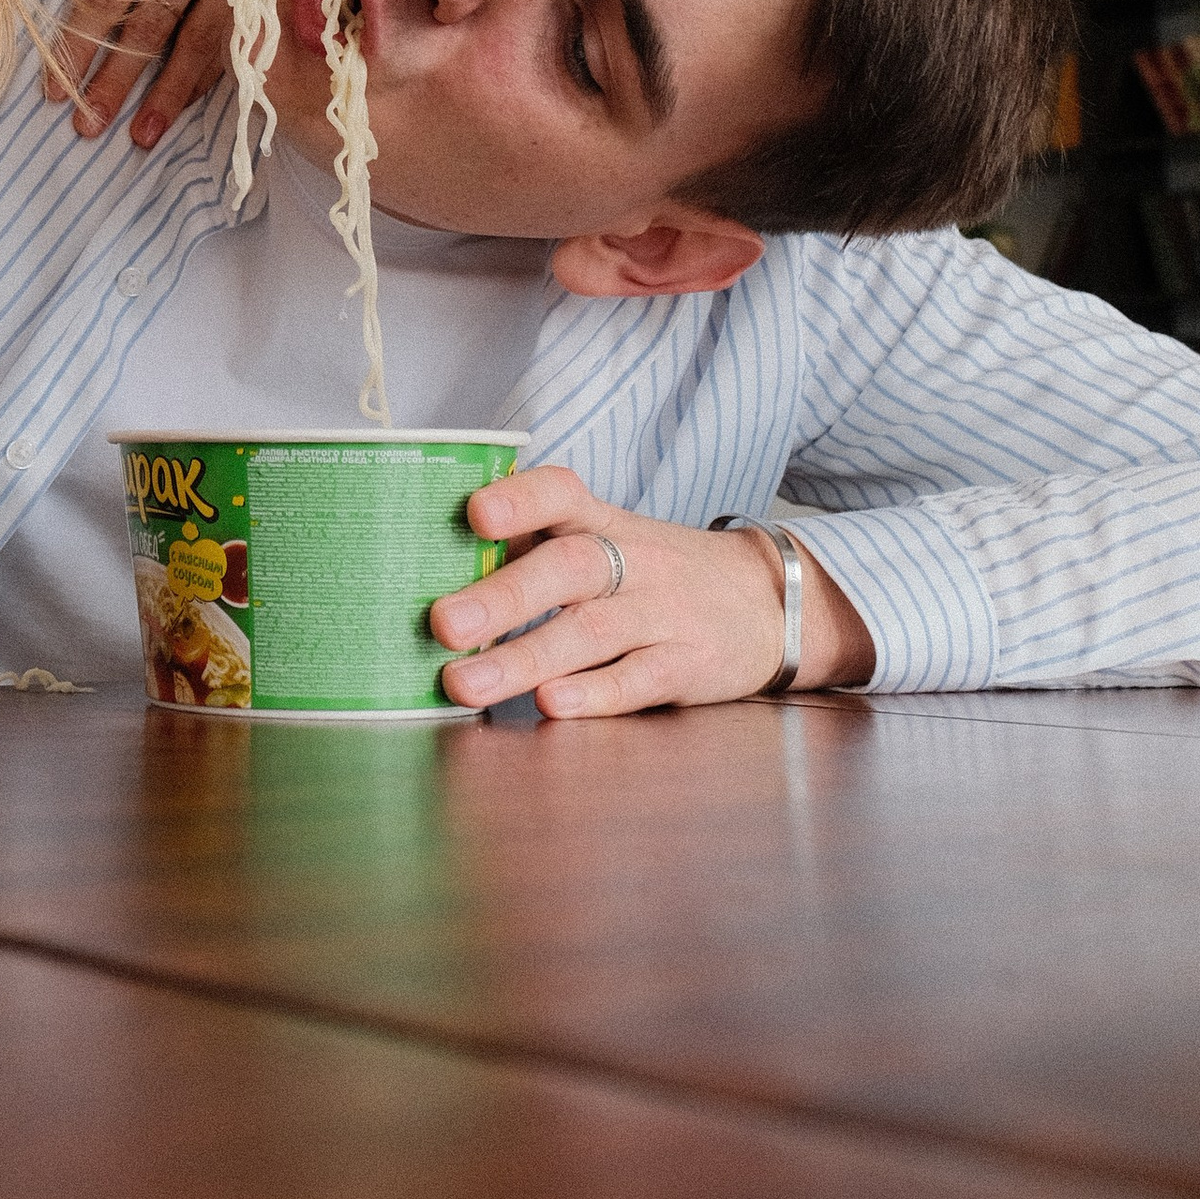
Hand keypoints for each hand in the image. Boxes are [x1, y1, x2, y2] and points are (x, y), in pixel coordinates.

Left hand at [34, 0, 230, 146]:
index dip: (80, 43)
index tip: (53, 86)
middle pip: (151, 29)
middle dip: (116, 82)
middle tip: (86, 126)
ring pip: (197, 45)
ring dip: (168, 96)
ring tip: (140, 135)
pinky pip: (234, 42)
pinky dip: (208, 78)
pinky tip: (185, 107)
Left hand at [428, 469, 875, 718]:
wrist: (770, 603)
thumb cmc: (656, 575)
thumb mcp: (608, 545)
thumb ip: (533, 555)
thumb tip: (428, 574)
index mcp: (603, 523)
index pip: (561, 493)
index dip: (519, 499)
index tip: (472, 513)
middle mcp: (634, 562)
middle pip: (570, 566)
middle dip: (504, 595)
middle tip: (442, 622)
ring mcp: (664, 614)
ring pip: (592, 631)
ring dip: (525, 658)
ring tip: (465, 683)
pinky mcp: (688, 667)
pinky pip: (639, 678)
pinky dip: (594, 693)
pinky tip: (551, 705)